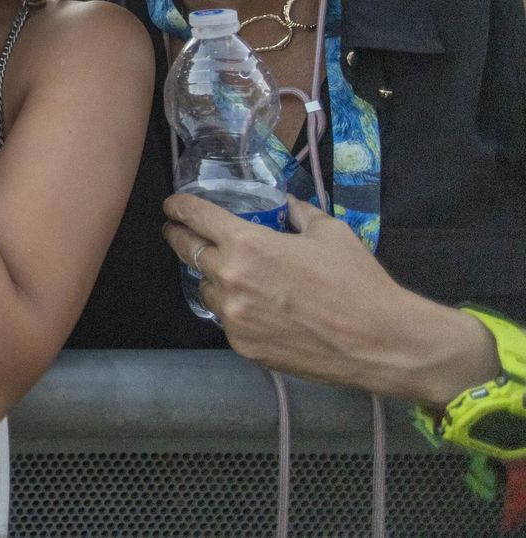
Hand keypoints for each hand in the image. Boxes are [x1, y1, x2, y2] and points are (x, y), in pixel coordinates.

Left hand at [162, 196, 497, 405]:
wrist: (380, 342)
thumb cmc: (357, 282)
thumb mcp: (329, 232)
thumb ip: (298, 213)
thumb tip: (285, 205)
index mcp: (247, 243)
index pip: (195, 217)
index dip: (180, 207)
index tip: (172, 205)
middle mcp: (229, 278)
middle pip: (187, 251)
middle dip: (180, 237)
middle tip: (178, 231)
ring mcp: (232, 316)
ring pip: (206, 288)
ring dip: (212, 277)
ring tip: (231, 274)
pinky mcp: (242, 345)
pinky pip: (227, 319)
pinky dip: (234, 308)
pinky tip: (255, 307)